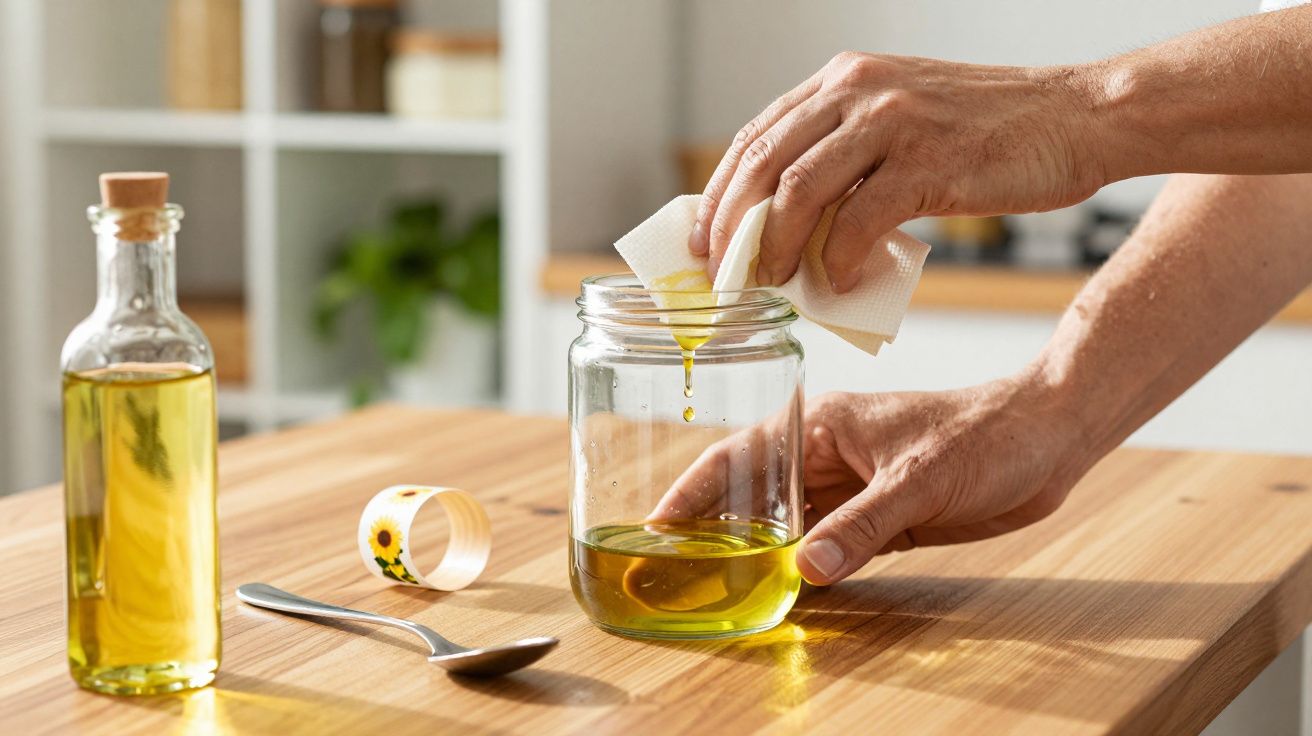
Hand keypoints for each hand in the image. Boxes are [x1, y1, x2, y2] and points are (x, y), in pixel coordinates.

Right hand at [661, 372, 1092, 584]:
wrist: (1048, 438)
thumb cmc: (985, 432)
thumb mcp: (919, 478)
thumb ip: (863, 525)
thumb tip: (807, 570)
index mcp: (822, 426)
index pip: (740, 455)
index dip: (694, 490)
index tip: (658, 525)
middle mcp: (827, 456)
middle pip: (755, 495)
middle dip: (717, 529)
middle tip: (678, 568)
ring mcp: (852, 487)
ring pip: (788, 524)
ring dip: (759, 553)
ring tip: (718, 587)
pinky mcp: (878, 516)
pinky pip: (827, 545)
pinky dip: (804, 567)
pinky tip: (783, 591)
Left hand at [689, 52, 1106, 291]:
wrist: (1076, 119)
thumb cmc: (990, 134)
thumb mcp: (903, 125)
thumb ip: (849, 160)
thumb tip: (797, 231)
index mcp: (845, 79)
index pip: (756, 136)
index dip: (720, 194)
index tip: (703, 240)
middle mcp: (859, 88)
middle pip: (764, 162)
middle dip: (732, 227)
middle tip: (722, 275)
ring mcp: (894, 121)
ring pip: (800, 189)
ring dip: (776, 247)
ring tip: (771, 285)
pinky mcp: (930, 161)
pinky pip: (861, 218)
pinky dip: (840, 259)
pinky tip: (837, 284)